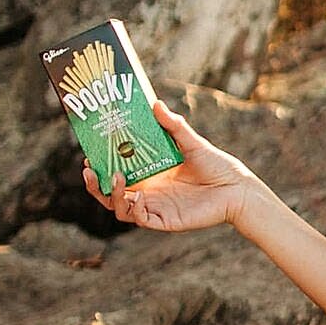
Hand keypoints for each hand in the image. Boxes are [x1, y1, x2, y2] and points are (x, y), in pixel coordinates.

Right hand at [82, 101, 266, 232]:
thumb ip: (173, 125)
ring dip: (111, 195)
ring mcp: (155, 207)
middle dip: (94, 184)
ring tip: (114, 177)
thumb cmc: (217, 165)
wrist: (237, 188)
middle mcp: (149, 191)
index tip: (88, 154)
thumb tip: (155, 104)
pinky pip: (140, 219)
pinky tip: (137, 194)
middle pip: (110, 193)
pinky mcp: (166, 220)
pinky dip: (134, 208)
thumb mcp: (191, 142)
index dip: (99, 167)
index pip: (115, 173)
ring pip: (120, 208)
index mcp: (149, 174)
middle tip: (89, 169)